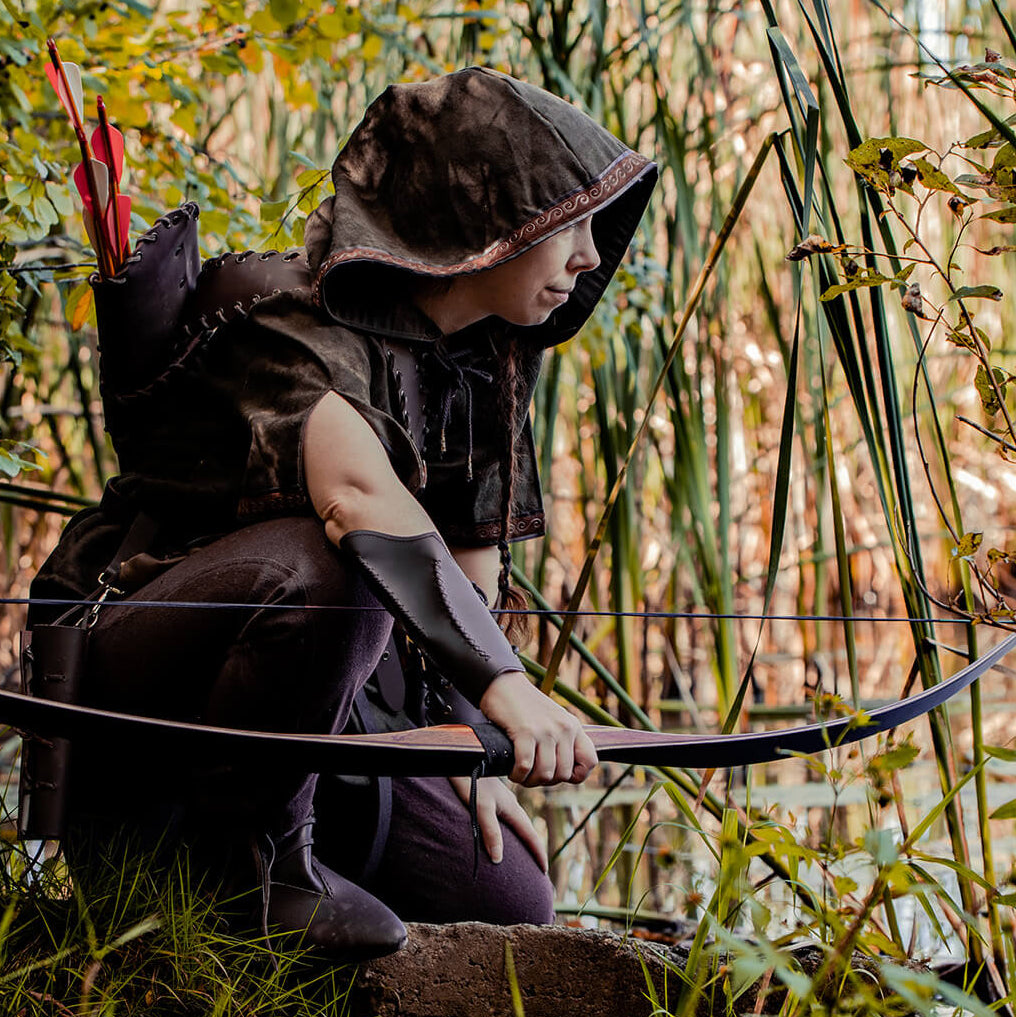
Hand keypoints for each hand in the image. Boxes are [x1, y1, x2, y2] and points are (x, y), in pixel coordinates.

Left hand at [449, 775, 547, 870]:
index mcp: (510, 807)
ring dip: (524, 837)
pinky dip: (512, 828)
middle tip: (540, 866)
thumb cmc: (469, 780)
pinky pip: (508, 817)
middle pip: (526, 828)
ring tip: (526, 851)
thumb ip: (490, 831)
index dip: (537, 852)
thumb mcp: (480, 807)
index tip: (544, 871)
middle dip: (534, 847)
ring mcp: (501, 800)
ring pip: (517, 822)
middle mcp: (509, 803)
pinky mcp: (491, 796)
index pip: (529, 834)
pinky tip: (506, 829)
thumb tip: (498, 859)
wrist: (461, 757)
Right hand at [479, 670, 597, 786]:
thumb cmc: (525, 707)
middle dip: (546, 781)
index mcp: (574, 726)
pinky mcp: (525, 731)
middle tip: (532, 775)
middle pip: (564, 774)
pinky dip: (518, 775)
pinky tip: (512, 771)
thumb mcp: (553, 720)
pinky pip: (525, 766)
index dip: (576, 776)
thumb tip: (565, 773)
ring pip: (546, 774)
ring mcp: (546, 730)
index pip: (590, 761)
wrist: (503, 684)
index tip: (557, 774)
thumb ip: (563, 741)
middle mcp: (564, 728)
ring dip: (531, 781)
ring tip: (521, 775)